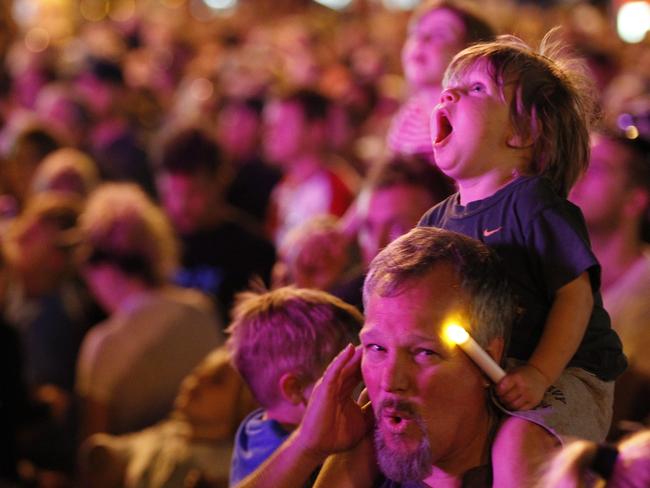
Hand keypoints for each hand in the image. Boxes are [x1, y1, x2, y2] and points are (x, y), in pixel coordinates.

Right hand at [294, 344, 372, 460]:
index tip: (383, 356)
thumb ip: (372, 410)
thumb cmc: (336, 437)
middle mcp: (336, 386)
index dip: (368, 366)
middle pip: (351, 367)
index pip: (357, 375)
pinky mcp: (324, 389)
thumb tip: (389, 403)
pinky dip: (341, 359)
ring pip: (343, 365)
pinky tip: (349, 349)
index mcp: (343, 392)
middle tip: (377, 342)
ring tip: (366, 340)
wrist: (318, 447)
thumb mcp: (362, 421)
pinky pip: (334, 371)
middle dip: (363, 355)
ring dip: (354, 353)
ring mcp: (329, 386)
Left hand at [496, 364, 548, 410]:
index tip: (497, 390)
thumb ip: (504, 380)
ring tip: (507, 400)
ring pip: (513, 405)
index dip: (497, 391)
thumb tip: (491, 387)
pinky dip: (515, 408)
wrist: (540, 375)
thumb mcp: (513, 372)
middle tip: (501, 397)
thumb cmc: (523, 373)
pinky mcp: (534, 403)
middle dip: (501, 398)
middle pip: (507, 398)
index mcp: (516, 377)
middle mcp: (523, 387)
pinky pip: (521, 409)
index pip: (502, 388)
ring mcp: (529, 396)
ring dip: (507, 404)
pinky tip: (514, 403)